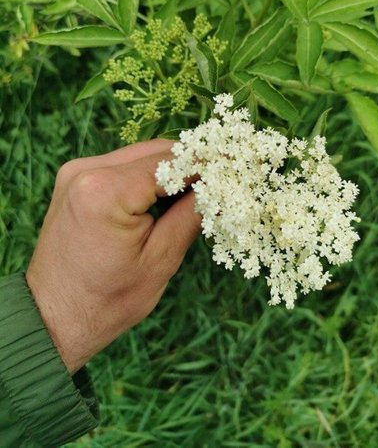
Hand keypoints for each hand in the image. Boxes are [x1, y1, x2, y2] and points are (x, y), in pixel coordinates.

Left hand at [26, 139, 200, 373]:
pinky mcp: (75, 181)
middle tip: (220, 179)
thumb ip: (190, 215)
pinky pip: (123, 167)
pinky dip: (149, 176)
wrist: (53, 316)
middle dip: (191, 163)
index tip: (233, 165)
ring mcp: (76, 172)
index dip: (206, 162)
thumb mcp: (160, 260)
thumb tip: (215, 188)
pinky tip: (167, 194)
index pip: (170, 162)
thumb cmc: (107, 300)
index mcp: (105, 191)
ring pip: (140, 156)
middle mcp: (85, 171)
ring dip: (171, 169)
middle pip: (155, 152)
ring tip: (198, 190)